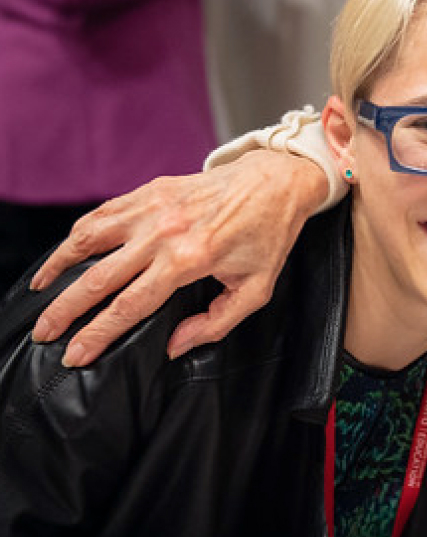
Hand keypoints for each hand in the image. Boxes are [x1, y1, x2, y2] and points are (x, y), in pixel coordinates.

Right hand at [29, 150, 327, 365]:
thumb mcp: (257, 288)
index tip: (74, 354)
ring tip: (41, 293)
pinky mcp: (149, 190)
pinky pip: (102, 214)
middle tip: (44, 333)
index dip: (97, 333)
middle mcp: (164, 232)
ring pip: (88, 240)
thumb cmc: (268, 236)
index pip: (130, 305)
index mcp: (190, 259)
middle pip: (99, 278)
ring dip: (58, 267)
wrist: (276, 181)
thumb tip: (173, 346)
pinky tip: (66, 254)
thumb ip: (216, 323)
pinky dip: (77, 235)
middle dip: (65, 310)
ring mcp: (153, 207)